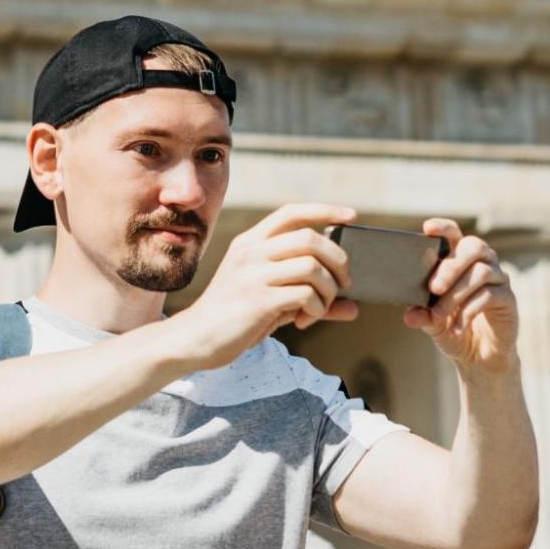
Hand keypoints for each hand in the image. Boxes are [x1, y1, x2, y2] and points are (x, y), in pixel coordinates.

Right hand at [166, 203, 360, 372]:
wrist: (196, 338)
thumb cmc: (236, 316)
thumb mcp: (271, 298)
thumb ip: (309, 296)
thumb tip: (353, 307)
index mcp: (251, 242)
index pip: (291, 212)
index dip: (324, 210)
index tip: (351, 216)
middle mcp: (251, 252)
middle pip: (311, 238)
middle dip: (338, 260)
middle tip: (343, 283)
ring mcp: (253, 275)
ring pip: (312, 267)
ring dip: (328, 291)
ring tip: (318, 309)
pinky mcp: (258, 300)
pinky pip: (305, 295)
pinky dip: (316, 310)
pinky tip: (303, 321)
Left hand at [405, 219, 516, 372]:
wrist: (479, 357)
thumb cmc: (454, 329)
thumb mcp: (433, 323)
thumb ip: (423, 315)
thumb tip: (410, 316)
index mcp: (461, 260)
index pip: (455, 235)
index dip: (444, 228)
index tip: (427, 228)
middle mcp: (483, 263)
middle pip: (474, 246)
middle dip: (451, 265)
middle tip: (433, 287)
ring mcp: (498, 280)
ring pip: (482, 272)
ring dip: (456, 293)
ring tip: (438, 315)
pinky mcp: (508, 300)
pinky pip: (491, 295)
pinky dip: (469, 311)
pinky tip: (456, 328)